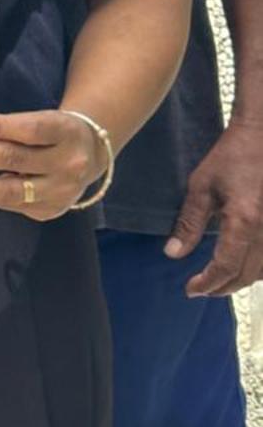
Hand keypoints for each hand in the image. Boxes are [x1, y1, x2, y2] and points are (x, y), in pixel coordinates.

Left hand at [0, 109, 103, 219]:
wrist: (91, 156)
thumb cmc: (57, 134)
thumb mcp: (43, 120)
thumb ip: (11, 128)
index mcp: (65, 133)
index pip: (31, 129)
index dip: (0, 127)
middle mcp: (68, 164)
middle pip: (17, 160)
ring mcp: (61, 191)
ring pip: (11, 191)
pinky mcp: (50, 210)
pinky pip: (12, 204)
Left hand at [165, 119, 262, 295]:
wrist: (262, 136)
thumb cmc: (231, 157)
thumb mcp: (202, 186)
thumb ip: (189, 222)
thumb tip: (173, 254)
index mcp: (244, 222)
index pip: (227, 267)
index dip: (208, 283)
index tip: (190, 289)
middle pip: (247, 275)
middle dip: (223, 287)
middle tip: (201, 289)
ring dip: (241, 281)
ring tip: (219, 281)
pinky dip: (257, 268)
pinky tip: (244, 266)